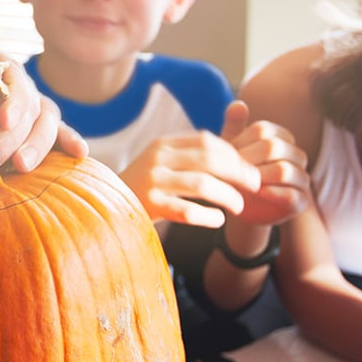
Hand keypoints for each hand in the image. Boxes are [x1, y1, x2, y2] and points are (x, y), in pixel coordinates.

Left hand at [0, 42, 87, 172]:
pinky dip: (69, 141)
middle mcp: (15, 79)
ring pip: (47, 120)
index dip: (13, 99)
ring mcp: (27, 103)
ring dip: (37, 145)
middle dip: (11, 136)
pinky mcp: (32, 125)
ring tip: (20, 167)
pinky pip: (56, 132)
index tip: (3, 122)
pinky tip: (79, 154)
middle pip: (29, 105)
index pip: (11, 74)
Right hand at [119, 101, 308, 227]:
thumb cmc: (145, 187)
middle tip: (255, 186)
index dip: (234, 154)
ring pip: (203, 185)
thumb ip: (191, 154)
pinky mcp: (149, 207)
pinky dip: (209, 217)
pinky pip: (188, 212)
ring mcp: (152, 183)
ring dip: (228, 196)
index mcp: (163, 145)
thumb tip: (235, 152)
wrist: (106, 209)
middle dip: (239, 173)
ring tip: (239, 206)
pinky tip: (218, 220)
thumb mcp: (163, 163)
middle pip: (209, 160)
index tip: (249, 169)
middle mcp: (157, 160)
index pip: (207, 141)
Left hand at [224, 101, 310, 226]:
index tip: (225, 155)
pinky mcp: (301, 201)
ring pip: (285, 170)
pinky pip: (291, 195)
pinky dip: (272, 193)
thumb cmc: (235, 171)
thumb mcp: (230, 148)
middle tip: (229, 170)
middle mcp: (296, 155)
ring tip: (243, 182)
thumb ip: (234, 126)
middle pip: (274, 147)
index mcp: (281, 137)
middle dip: (248, 159)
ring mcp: (301, 178)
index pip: (262, 130)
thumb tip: (238, 104)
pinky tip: (257, 193)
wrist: (240, 205)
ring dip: (260, 176)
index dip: (240, 141)